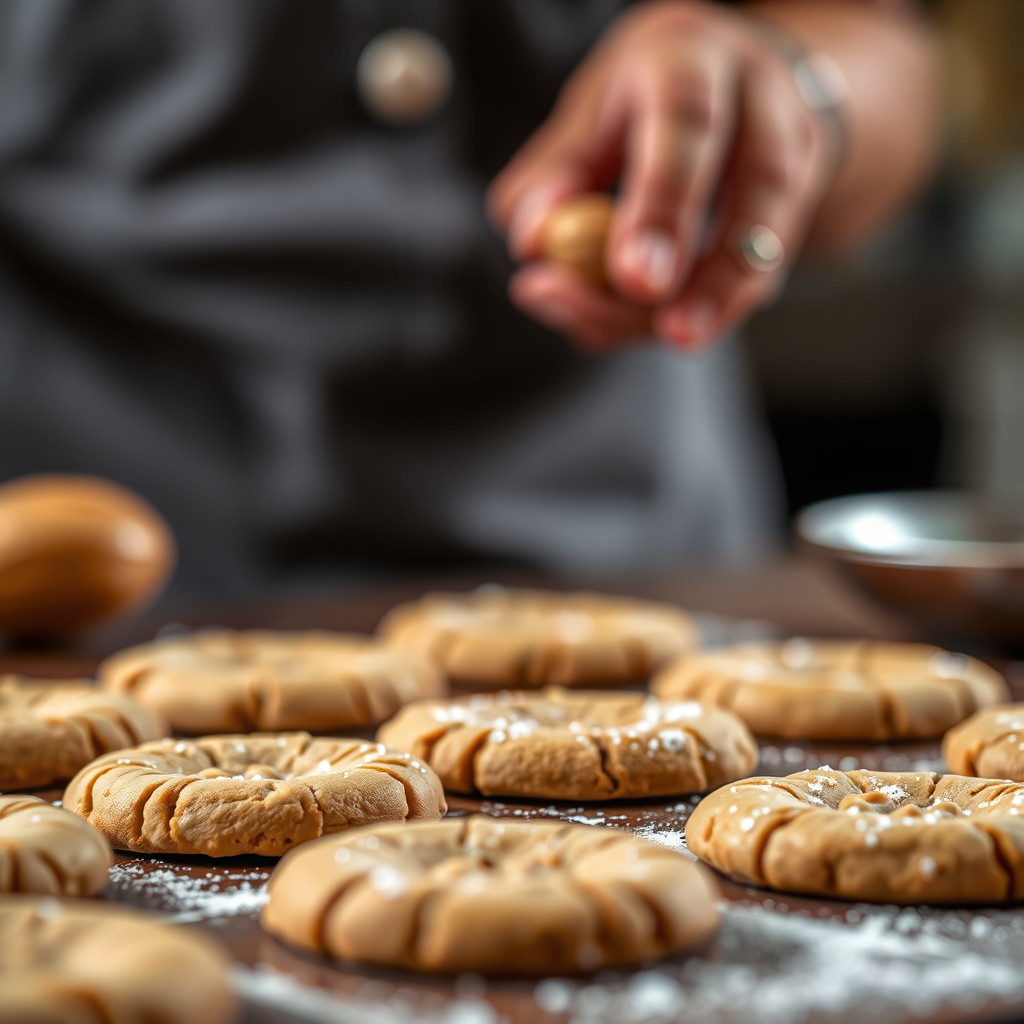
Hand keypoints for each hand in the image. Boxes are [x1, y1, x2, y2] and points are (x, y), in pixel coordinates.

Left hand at [487, 0, 834, 351]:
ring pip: (770, 246)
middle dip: (714, 275)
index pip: (688, 126)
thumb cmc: (643, 98)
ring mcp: (798, 157)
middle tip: (671, 333)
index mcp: (692, 58)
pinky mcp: (798, 215)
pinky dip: (700, 313)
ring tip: (651, 338)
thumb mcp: (588, 113)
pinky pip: (758, 279)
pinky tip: (633, 322)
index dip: (662, 208)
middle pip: (761, 185)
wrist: (732, 82)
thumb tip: (531, 240)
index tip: (635, 280)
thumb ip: (552, 173)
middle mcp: (762, 98)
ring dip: (711, 309)